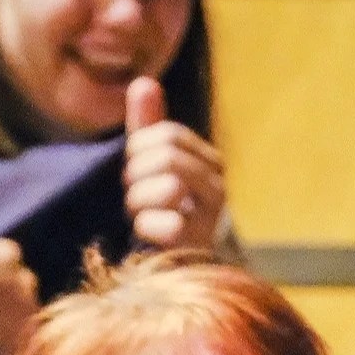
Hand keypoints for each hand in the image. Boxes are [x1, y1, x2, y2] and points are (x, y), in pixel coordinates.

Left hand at [122, 78, 225, 249]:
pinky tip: (150, 236)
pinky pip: (165, 225)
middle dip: (136, 176)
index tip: (138, 173)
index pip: (166, 135)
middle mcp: (218, 186)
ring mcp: (212, 219)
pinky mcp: (199, 247)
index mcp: (210, 162)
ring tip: (143, 215)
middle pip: (166, 156)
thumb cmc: (166, 217)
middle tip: (137, 196)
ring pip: (168, 186)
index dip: (139, 151)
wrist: (182, 273)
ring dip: (140, 202)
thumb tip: (142, 82)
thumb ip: (149, 127)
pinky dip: (147, 229)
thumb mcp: (155, 168)